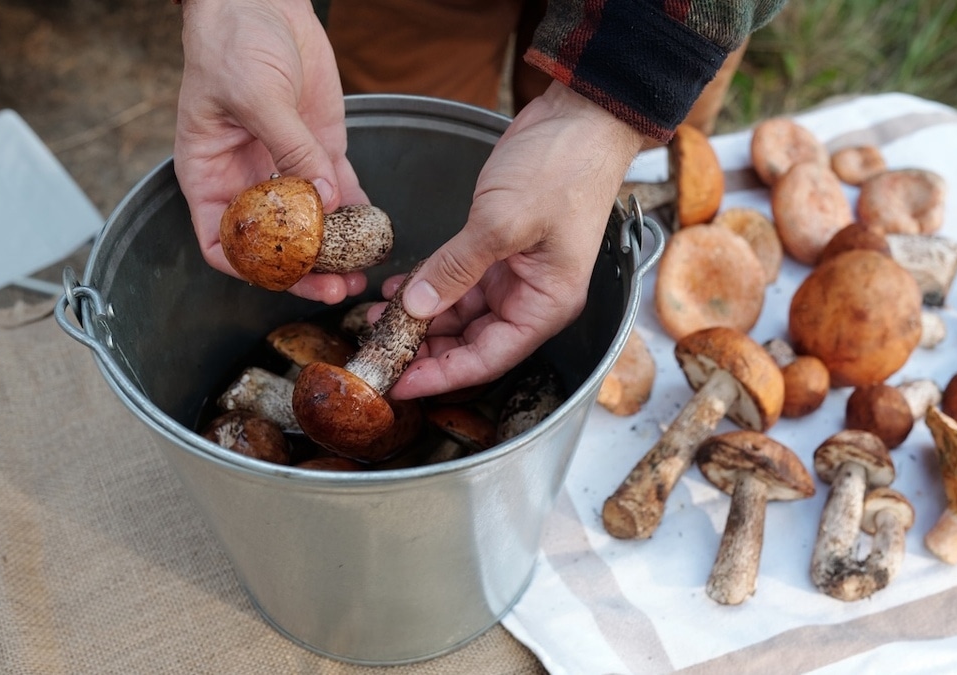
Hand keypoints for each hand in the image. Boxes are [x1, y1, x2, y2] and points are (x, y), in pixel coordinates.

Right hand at [173, 0, 366, 303]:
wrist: (263, 0)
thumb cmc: (232, 42)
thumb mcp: (255, 95)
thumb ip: (289, 148)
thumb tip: (322, 199)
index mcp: (210, 175)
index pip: (220, 241)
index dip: (247, 267)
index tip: (281, 279)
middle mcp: (247, 180)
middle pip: (273, 243)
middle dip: (304, 270)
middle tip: (335, 287)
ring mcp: (285, 168)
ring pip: (311, 225)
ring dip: (335, 252)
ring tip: (361, 273)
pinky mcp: (319, 151)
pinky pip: (340, 192)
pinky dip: (357, 214)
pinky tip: (374, 232)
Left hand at [388, 82, 645, 399]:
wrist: (581, 117)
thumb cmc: (562, 168)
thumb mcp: (503, 221)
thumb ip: (456, 268)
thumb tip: (415, 308)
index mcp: (546, 304)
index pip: (487, 359)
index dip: (440, 377)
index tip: (398, 386)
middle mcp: (533, 297)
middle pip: (472, 343)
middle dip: (424, 349)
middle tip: (376, 353)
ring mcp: (516, 274)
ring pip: (461, 314)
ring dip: (421, 316)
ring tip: (375, 317)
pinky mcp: (500, 249)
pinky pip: (459, 282)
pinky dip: (429, 286)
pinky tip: (397, 287)